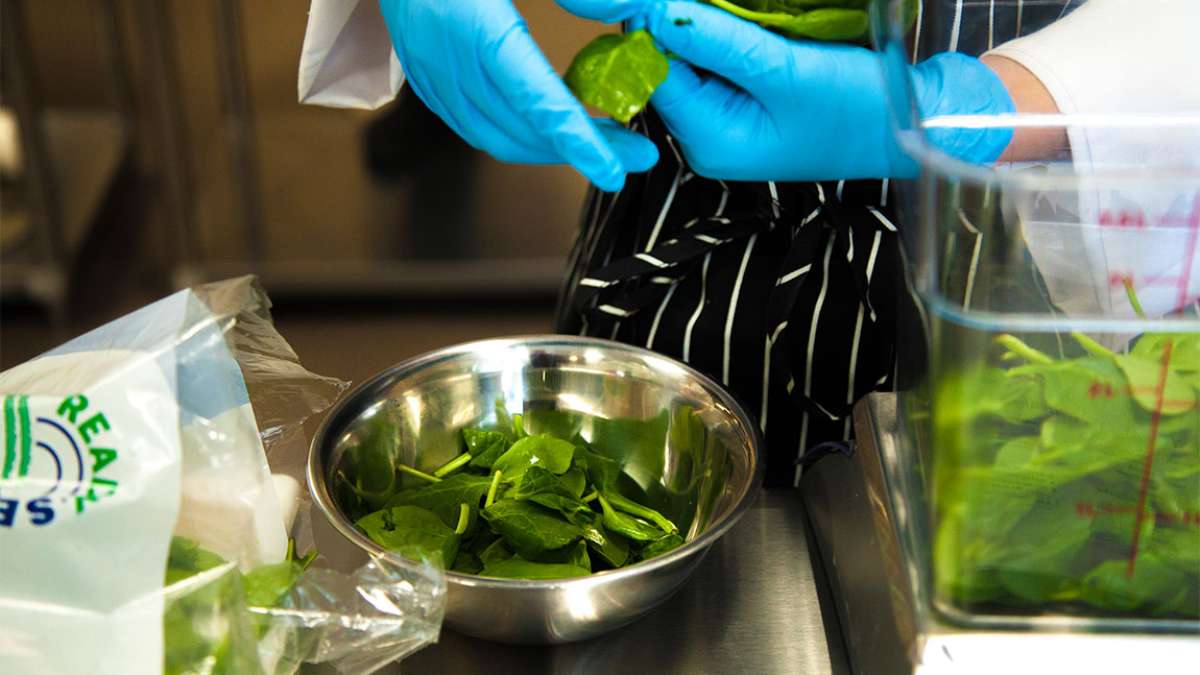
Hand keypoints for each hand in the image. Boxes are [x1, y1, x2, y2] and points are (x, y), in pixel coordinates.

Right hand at [379, 0, 657, 190]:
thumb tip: (624, 8)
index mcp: (478, 27)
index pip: (537, 101)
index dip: (578, 142)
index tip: (614, 169)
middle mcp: (451, 61)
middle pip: (524, 129)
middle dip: (582, 151)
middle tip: (634, 154)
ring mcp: (434, 76)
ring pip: (499, 138)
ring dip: (551, 150)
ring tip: (601, 146)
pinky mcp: (426, 81)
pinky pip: (476, 128)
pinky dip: (518, 137)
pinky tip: (547, 131)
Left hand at [642, 1, 1014, 180]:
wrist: (913, 126)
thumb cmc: (857, 109)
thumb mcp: (786, 70)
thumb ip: (720, 41)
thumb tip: (657, 12)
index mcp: (709, 141)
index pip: (657, 74)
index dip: (655, 25)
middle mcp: (708, 138)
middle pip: (671, 67)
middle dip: (683, 24)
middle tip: (717, 0)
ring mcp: (726, 122)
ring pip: (696, 61)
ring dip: (707, 26)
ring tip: (734, 7)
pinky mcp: (746, 106)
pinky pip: (721, 63)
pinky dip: (728, 35)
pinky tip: (743, 16)